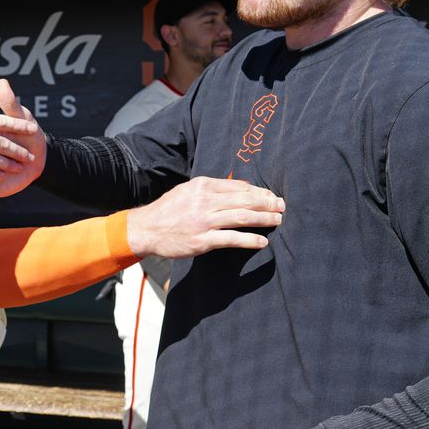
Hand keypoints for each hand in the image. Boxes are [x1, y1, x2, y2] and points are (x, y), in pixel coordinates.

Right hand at [127, 177, 282, 257]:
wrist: (146, 229)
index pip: (239, 187)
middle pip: (244, 200)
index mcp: (203, 186)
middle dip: (267, 203)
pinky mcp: (202, 240)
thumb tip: (242, 188)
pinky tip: (263, 242)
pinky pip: (232, 239)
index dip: (259, 192)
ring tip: (278, 220)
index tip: (272, 197)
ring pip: (242, 217)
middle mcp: (205, 201)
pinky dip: (250, 240)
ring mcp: (204, 221)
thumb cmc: (168, 210)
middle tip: (282, 207)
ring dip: (264, 219)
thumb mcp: (188, 190)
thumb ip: (212, 188)